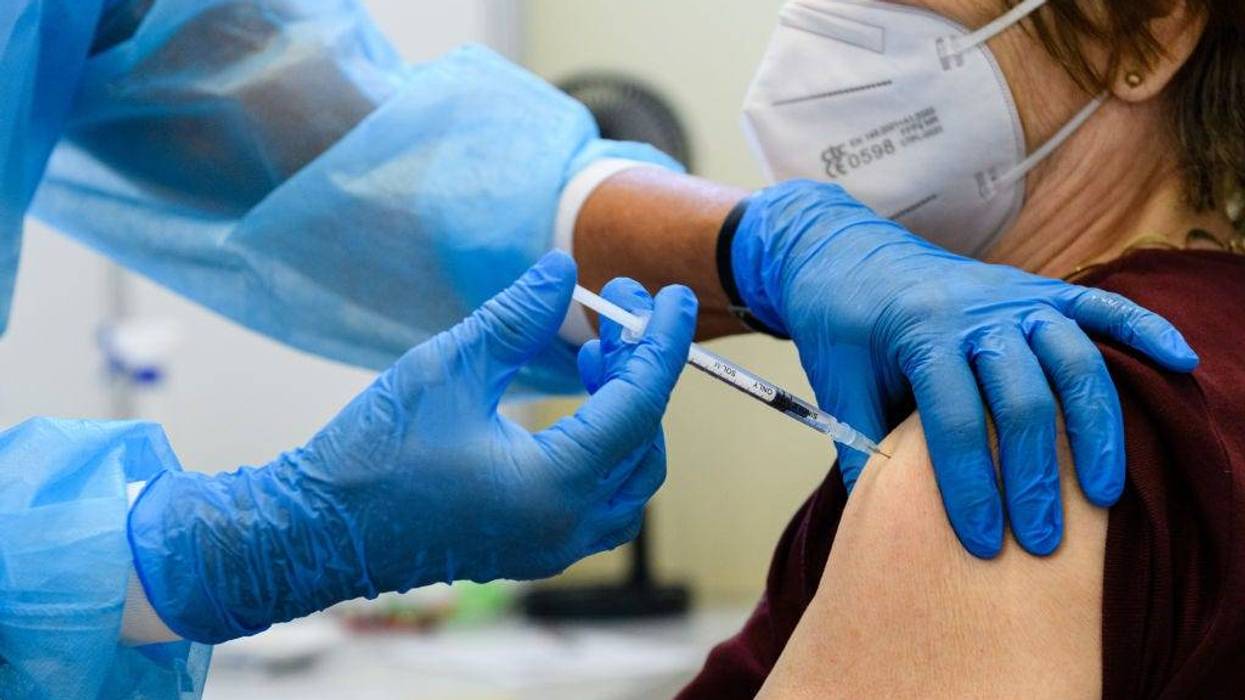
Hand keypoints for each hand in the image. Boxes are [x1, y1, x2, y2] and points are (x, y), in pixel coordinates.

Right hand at [127, 251, 697, 642]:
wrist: (314, 531)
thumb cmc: (373, 452)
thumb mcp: (450, 367)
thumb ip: (518, 318)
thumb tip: (564, 270)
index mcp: (554, 488)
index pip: (638, 405)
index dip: (661, 344)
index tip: (673, 297)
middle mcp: (565, 529)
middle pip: (643, 443)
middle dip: (640, 372)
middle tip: (616, 314)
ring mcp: (550, 547)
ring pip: (627, 476)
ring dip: (624, 411)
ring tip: (590, 350)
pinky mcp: (532, 547)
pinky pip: (597, 497)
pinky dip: (601, 445)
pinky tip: (571, 399)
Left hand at [732, 180, 1197, 557]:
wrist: (842, 253)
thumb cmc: (839, 327)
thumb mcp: (838, 387)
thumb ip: (861, 449)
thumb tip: (882, 527)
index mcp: (918, 332)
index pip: (953, 420)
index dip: (970, 486)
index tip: (982, 543)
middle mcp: (975, 311)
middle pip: (1022, 400)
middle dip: (1035, 478)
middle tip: (1042, 541)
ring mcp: (1012, 295)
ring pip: (1074, 360)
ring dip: (1095, 431)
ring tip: (1103, 495)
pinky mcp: (1035, 288)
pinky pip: (1099, 307)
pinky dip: (1143, 330)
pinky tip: (1180, 362)